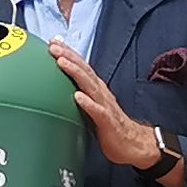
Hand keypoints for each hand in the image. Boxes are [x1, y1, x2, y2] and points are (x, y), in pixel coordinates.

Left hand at [51, 47, 168, 176]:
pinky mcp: (108, 121)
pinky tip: (78, 97)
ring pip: (89, 86)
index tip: (53, 42)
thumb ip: (81, 95)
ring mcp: (105, 106)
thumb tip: (61, 89)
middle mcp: (101, 93)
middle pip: (84, 71)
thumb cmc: (110, 125)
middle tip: (53, 46)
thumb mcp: (93, 106)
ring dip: (75, 72)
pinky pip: (98, 111)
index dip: (68, 53)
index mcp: (97, 89)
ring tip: (61, 62)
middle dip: (68, 57)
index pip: (82, 67)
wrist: (133, 144)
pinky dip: (88, 103)